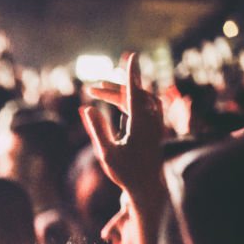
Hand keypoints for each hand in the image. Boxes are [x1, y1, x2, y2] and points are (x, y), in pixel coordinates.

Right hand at [80, 53, 164, 207]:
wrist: (147, 186)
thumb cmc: (125, 172)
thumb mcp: (106, 153)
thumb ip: (97, 129)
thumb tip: (87, 107)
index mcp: (141, 126)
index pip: (136, 94)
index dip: (132, 75)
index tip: (133, 56)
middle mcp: (152, 121)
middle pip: (134, 95)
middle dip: (113, 89)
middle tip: (92, 89)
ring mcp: (155, 123)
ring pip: (140, 98)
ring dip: (121, 93)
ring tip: (100, 92)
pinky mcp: (155, 126)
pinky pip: (144, 104)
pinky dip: (130, 99)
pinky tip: (118, 103)